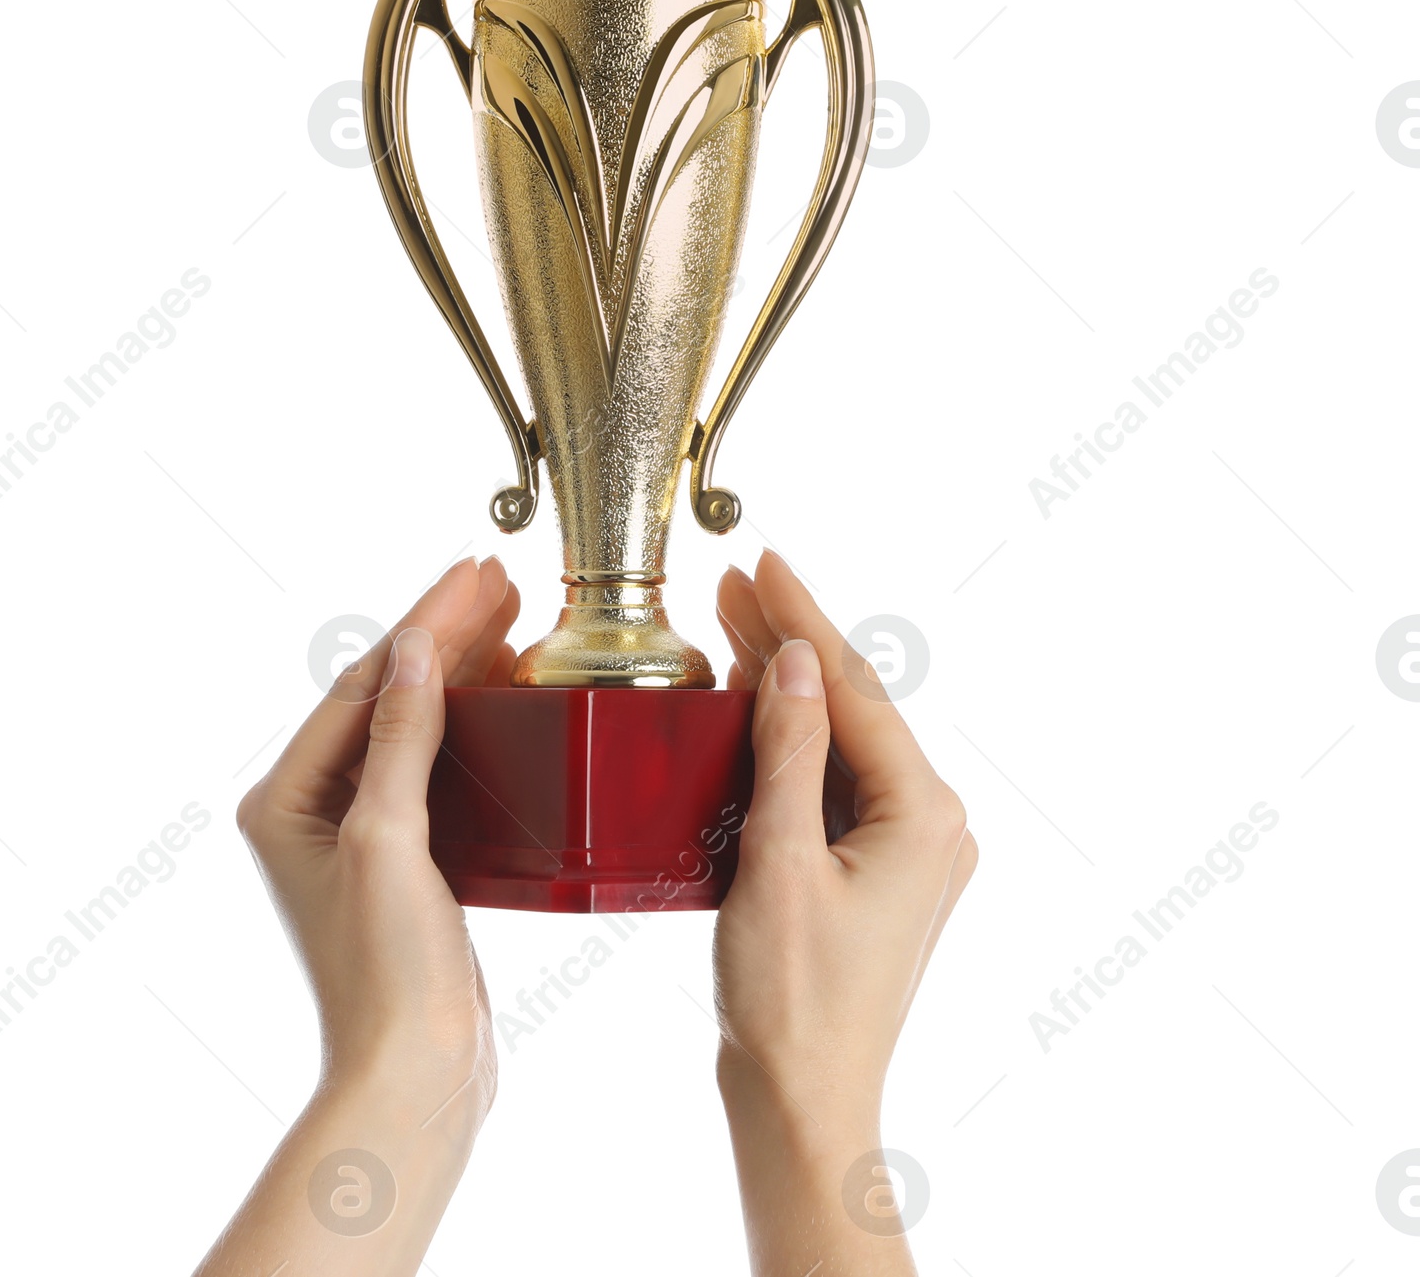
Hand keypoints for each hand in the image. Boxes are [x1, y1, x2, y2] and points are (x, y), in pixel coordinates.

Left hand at [196, 557, 518, 1276]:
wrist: (418, 1074)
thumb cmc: (385, 972)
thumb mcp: (389, 840)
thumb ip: (401, 739)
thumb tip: (414, 648)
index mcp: (285, 799)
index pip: (361, 684)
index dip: (421, 622)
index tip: (471, 572)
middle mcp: (314, 809)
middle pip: (386, 695)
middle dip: (442, 634)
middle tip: (499, 579)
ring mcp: (362, 832)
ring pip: (415, 724)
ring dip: (460, 669)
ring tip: (509, 616)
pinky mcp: (409, 856)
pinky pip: (438, 763)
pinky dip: (472, 721)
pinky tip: (507, 692)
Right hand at [713, 551, 976, 1273]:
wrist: (802, 1104)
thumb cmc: (793, 1002)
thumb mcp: (780, 861)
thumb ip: (791, 753)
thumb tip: (798, 661)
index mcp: (925, 814)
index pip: (856, 690)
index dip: (805, 618)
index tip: (763, 561)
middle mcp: (931, 823)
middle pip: (854, 707)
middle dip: (793, 642)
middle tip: (735, 581)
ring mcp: (906, 848)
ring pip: (842, 740)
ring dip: (788, 686)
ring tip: (734, 621)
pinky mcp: (874, 869)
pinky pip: (834, 781)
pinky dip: (792, 740)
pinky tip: (753, 706)